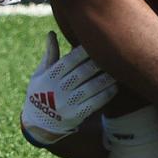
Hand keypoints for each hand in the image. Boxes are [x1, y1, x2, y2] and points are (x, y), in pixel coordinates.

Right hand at [21, 32, 117, 146]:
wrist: (38, 124)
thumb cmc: (41, 92)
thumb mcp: (39, 74)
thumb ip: (49, 55)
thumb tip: (52, 33)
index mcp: (48, 77)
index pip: (68, 61)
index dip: (82, 52)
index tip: (95, 42)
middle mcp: (57, 91)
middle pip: (81, 73)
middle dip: (97, 63)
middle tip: (113, 53)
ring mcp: (67, 105)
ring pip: (90, 88)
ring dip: (106, 78)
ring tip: (119, 69)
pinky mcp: (76, 116)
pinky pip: (94, 104)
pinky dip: (105, 95)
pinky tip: (115, 87)